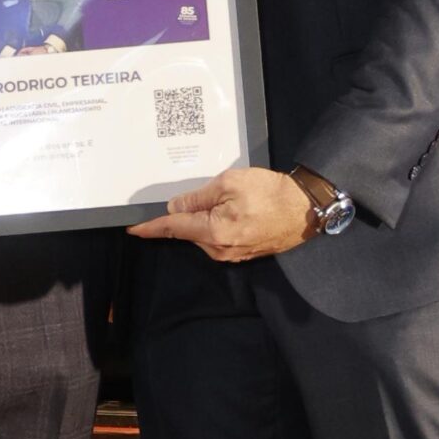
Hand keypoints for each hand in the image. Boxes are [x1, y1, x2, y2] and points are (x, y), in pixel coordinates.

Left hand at [129, 167, 314, 260]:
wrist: (306, 208)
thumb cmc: (271, 193)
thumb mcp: (229, 183)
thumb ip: (198, 197)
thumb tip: (176, 208)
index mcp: (213, 232)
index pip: (172, 229)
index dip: (150, 228)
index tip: (133, 228)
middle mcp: (219, 249)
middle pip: (188, 231)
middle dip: (186, 214)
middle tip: (204, 193)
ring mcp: (231, 254)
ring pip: (203, 234)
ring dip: (205, 218)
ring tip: (230, 199)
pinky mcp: (242, 253)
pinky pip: (218, 238)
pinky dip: (217, 224)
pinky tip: (234, 210)